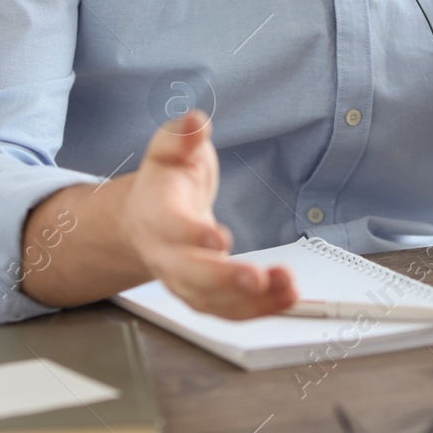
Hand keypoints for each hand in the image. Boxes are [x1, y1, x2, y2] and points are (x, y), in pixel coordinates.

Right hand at [126, 109, 297, 318]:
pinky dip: (259, 309)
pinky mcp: (204, 295)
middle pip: (188, 276)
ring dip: (251, 301)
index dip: (191, 235)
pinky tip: (286, 298)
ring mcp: (183, 280)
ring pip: (211, 301)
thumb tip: (195, 121)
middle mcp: (166, 255)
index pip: (169, 228)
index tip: (220, 238)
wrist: (145, 219)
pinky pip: (229, 311)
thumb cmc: (164, 182)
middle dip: (223, 280)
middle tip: (256, 278)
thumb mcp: (168, 149)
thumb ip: (181, 135)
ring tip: (287, 288)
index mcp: (156, 214)